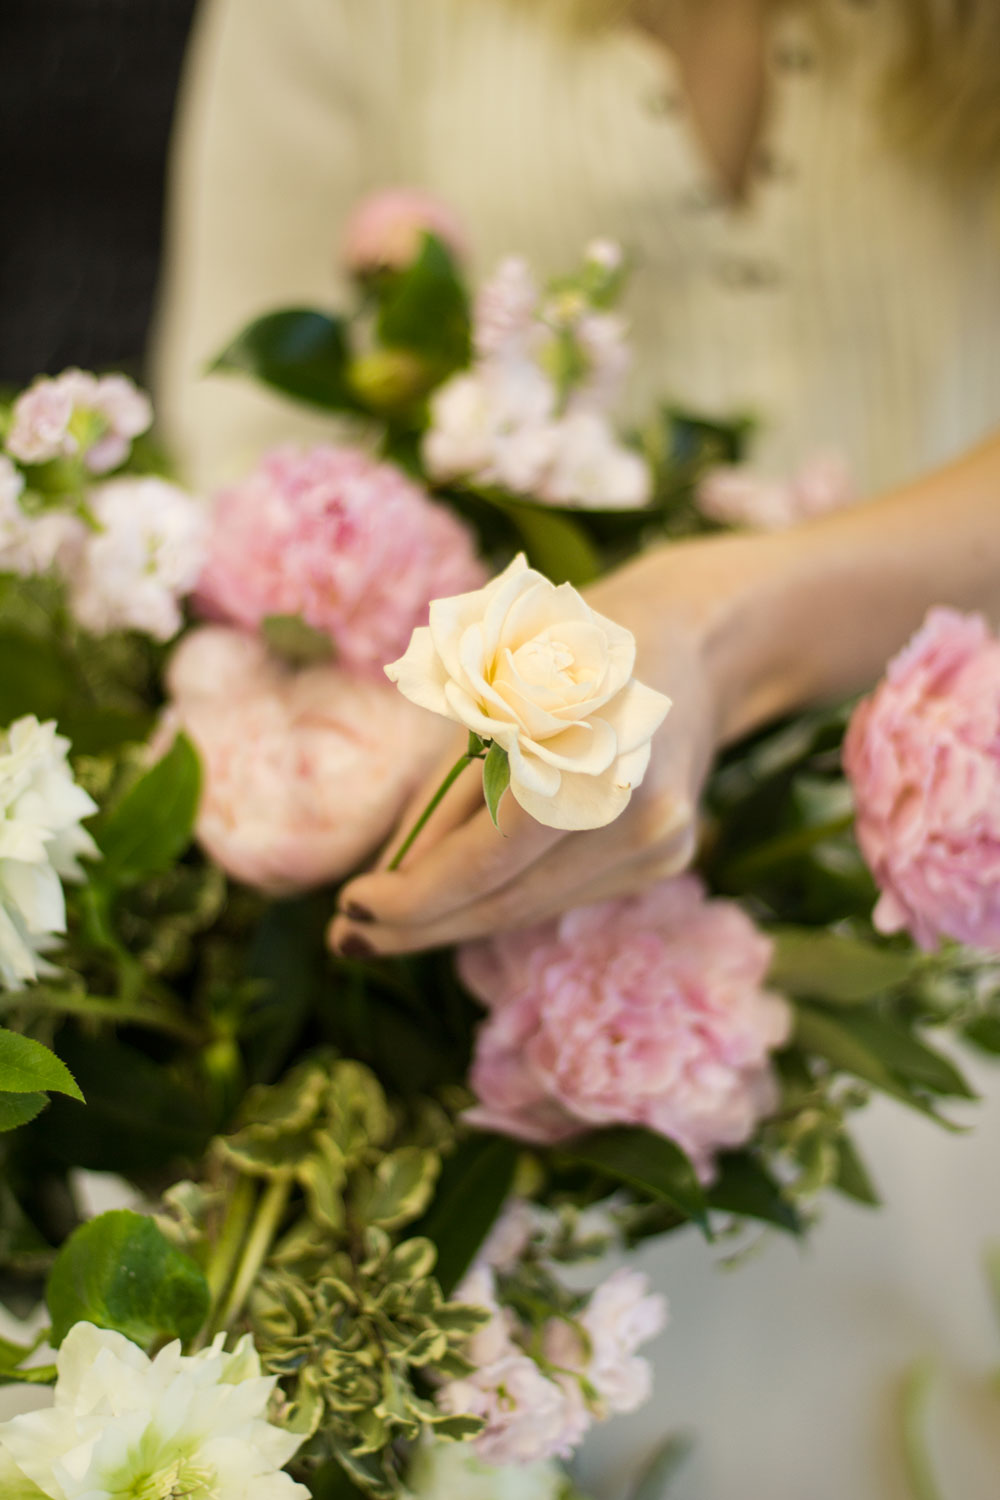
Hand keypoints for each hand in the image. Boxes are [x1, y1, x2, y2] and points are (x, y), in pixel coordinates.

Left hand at [327, 535, 765, 956]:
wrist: (691, 642)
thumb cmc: (568, 650)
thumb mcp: (488, 699)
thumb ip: (445, 796)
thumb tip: (392, 876)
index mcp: (589, 752)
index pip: (488, 858)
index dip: (414, 897)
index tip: (348, 909)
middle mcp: (636, 809)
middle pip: (509, 899)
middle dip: (422, 924)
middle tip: (349, 939)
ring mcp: (662, 842)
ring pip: (532, 906)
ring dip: (454, 920)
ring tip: (385, 926)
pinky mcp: (668, 858)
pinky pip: (564, 893)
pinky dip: (504, 897)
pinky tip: (456, 901)